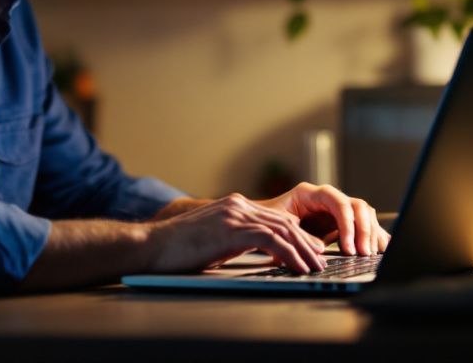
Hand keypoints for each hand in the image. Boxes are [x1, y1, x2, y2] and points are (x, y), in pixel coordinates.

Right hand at [144, 193, 328, 273]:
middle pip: (283, 222)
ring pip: (282, 230)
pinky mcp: (232, 229)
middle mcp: (238, 205)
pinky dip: (289, 254)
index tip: (312, 249)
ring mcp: (235, 215)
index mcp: (234, 205)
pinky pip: (271, 241)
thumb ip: (235, 238)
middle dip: (306, 242)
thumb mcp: (214, 239)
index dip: (297, 234)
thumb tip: (257, 251)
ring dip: (303, 251)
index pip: (275, 218)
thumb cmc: (178, 249)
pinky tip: (299, 267)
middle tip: (321, 259)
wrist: (152, 246)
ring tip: (316, 267)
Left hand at [257, 183, 389, 256]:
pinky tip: (381, 248)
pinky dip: (374, 236)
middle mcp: (327, 199)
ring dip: (370, 234)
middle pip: (356, 206)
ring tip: (369, 255)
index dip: (346, 224)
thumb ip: (296, 236)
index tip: (347, 248)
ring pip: (364, 215)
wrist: (260, 224)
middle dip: (363, 230)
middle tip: (363, 254)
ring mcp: (336, 210)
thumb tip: (317, 249)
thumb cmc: (265, 223)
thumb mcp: (277, 228)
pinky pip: (364, 225)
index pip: (337, 201)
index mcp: (310, 194)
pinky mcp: (342, 223)